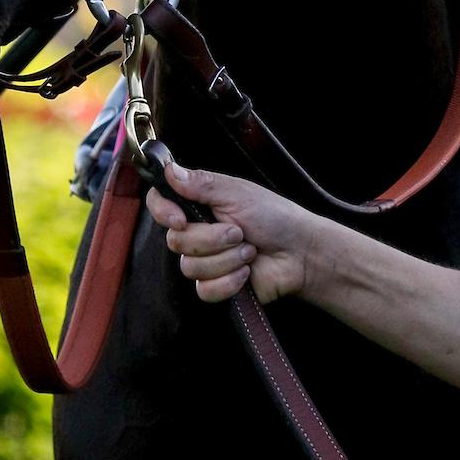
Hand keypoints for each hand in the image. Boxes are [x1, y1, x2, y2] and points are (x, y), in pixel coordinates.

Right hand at [145, 163, 323, 305]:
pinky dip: (229, 281)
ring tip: (249, 251)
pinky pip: (204, 290)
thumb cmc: (274, 216)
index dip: (162, 212)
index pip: (160, 204)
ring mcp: (205, 261)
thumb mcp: (238, 193)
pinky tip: (246, 274)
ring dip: (226, 259)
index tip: (179, 219)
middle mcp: (197, 232)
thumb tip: (170, 170)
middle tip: (239, 232)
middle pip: (175, 241)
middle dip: (211, 239)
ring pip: (190, 267)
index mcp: (199, 205)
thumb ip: (202, 183)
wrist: (300, 252)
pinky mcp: (215, 286)